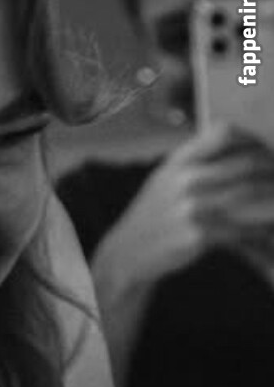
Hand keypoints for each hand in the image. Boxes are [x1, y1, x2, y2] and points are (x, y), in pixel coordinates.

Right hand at [95, 123, 273, 294]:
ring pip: (250, 194)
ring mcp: (191, 208)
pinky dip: (259, 230)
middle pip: (247, 163)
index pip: (225, 132)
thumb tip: (239, 141)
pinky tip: (266, 231)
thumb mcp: (165, 178)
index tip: (268, 149)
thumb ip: (196, 159)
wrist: (127, 254)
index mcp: (179, 161)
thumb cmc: (154, 215)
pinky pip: (241, 228)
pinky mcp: (198, 235)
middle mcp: (185, 180)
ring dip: (273, 198)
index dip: (253, 138)